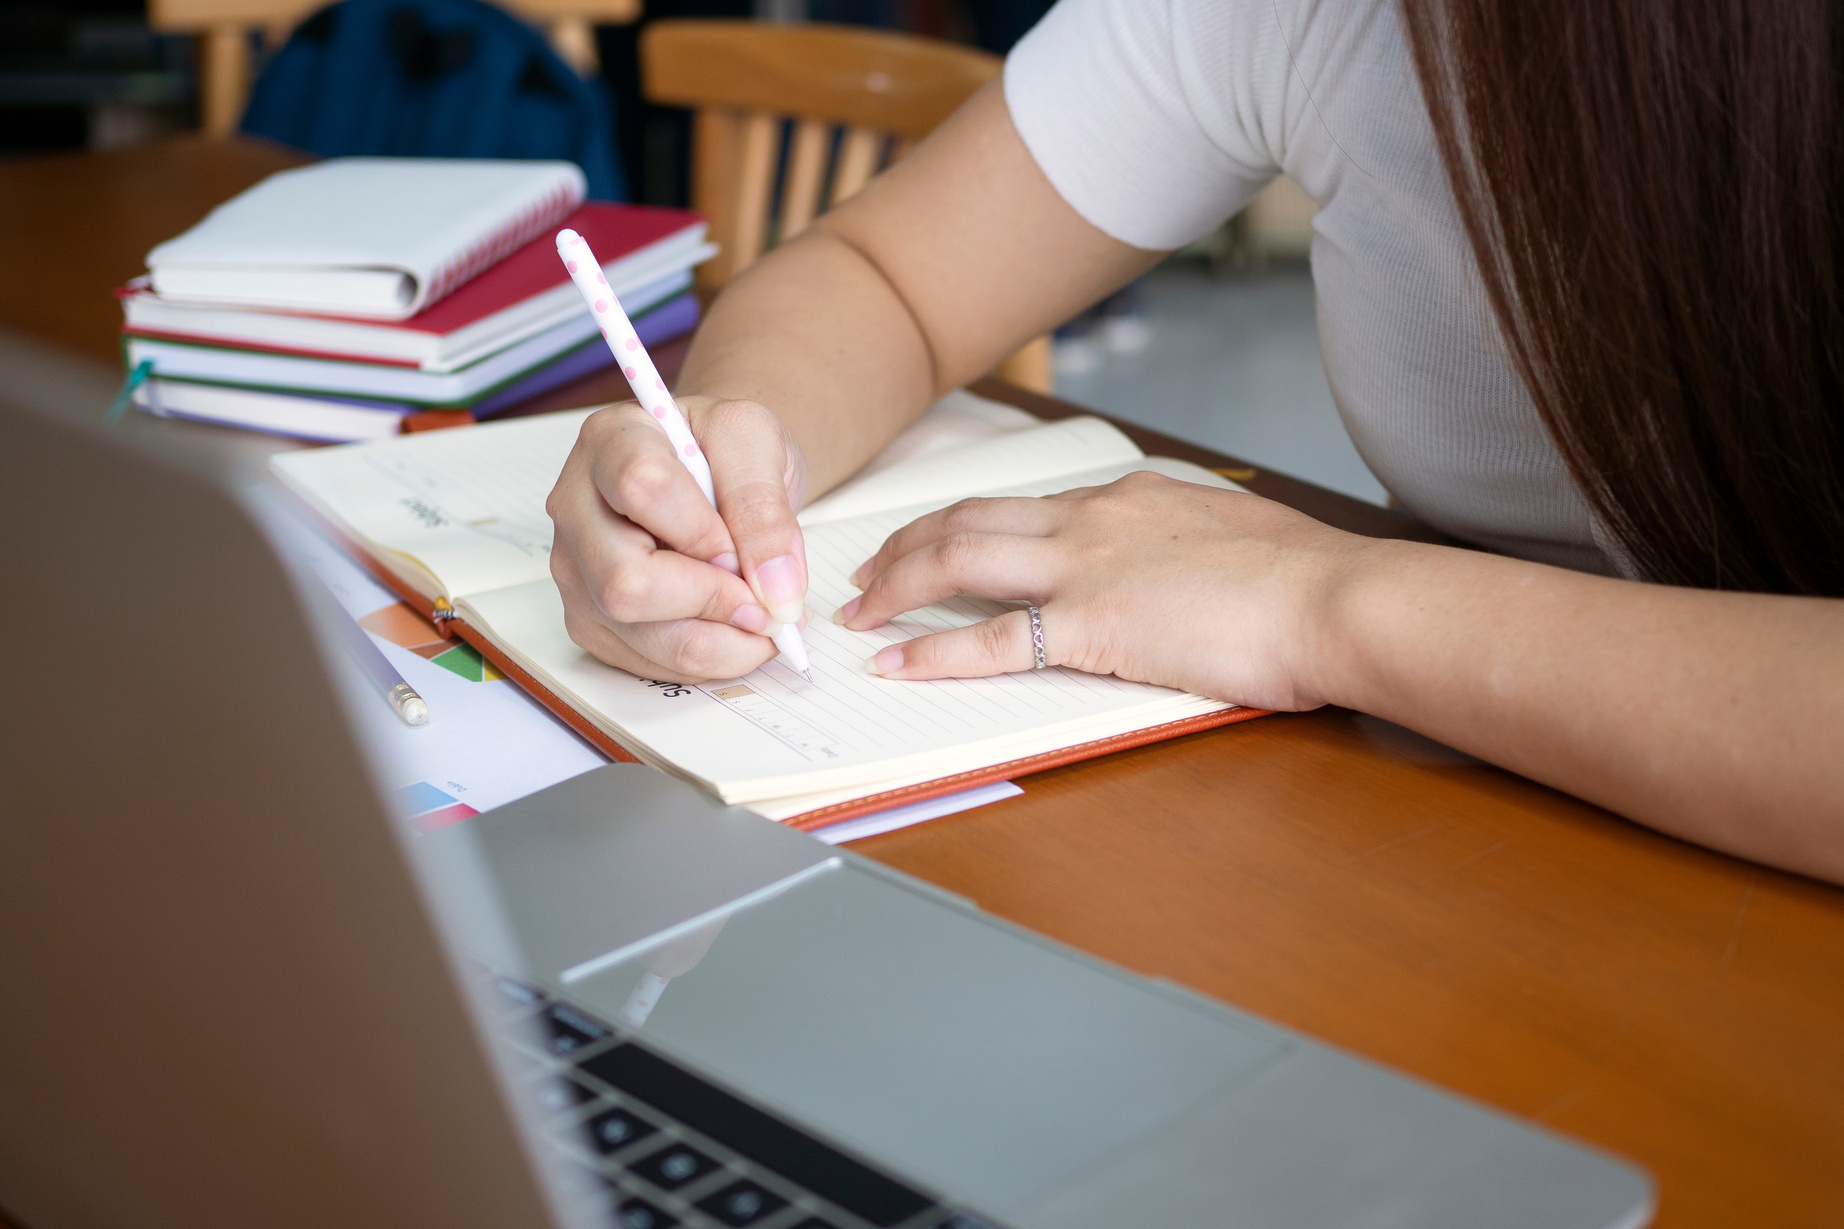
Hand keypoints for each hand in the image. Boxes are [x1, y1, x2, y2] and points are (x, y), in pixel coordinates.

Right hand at [546, 395, 809, 681]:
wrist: (717, 474)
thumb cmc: (726, 451)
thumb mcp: (757, 443)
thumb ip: (765, 509)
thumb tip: (775, 591)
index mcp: (611, 441)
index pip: (641, 488)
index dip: (703, 532)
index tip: (743, 549)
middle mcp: (576, 507)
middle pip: (625, 581)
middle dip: (712, 601)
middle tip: (763, 599)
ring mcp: (576, 569)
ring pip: (638, 632)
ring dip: (720, 640)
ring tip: (762, 617)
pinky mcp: (591, 621)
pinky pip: (647, 663)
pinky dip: (707, 658)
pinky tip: (731, 627)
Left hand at [834, 470, 1373, 709]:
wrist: (1335, 597)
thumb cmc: (1306, 578)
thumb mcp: (1233, 536)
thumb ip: (1183, 546)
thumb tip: (1172, 568)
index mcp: (1129, 496)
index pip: (1026, 506)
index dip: (968, 524)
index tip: (938, 543)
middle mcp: (1093, 518)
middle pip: (970, 519)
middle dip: (907, 544)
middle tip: (868, 571)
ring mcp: (1086, 568)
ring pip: (958, 558)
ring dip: (897, 584)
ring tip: (859, 609)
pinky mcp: (1090, 625)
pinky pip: (988, 640)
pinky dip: (930, 652)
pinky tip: (893, 664)